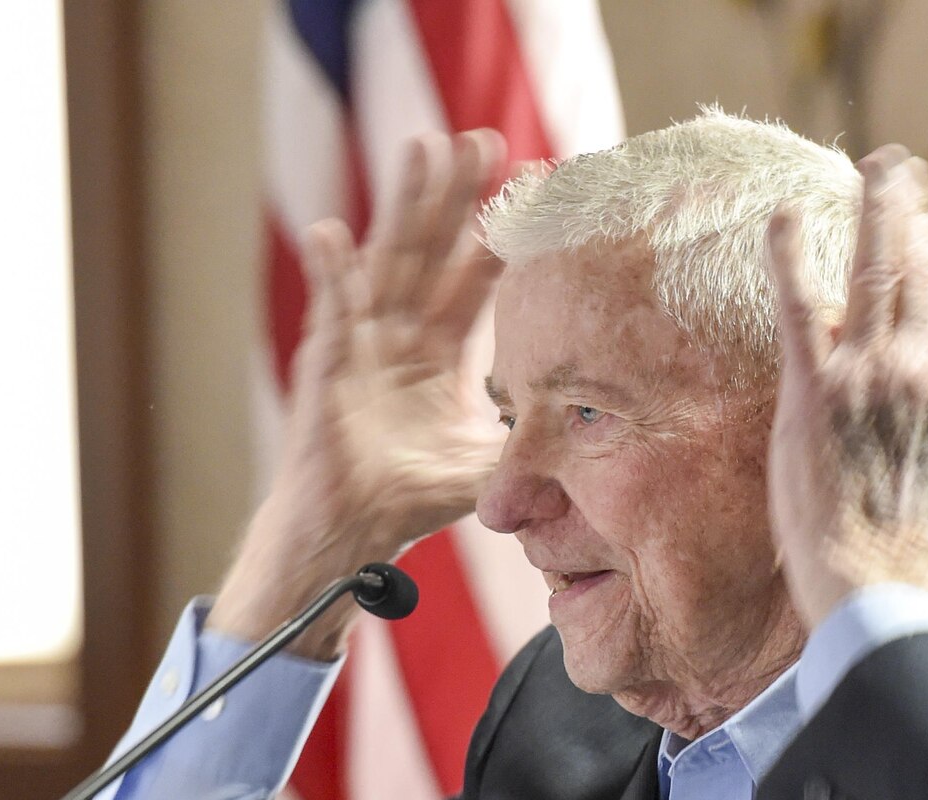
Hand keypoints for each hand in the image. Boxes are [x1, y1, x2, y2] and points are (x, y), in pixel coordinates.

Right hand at [213, 129, 507, 653]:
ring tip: (422, 147)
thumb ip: (532, 443)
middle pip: (434, 249)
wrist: (353, 533)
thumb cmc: (411, 498)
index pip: (477, 278)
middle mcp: (399, 333)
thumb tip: (601, 444)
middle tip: (484, 138)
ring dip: (403, 205)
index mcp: (440, 349)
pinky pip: (329, 313)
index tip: (536, 186)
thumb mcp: (489, 463)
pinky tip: (330, 231)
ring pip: (386, 259)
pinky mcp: (326, 367)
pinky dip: (329, 273)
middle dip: (458, 195)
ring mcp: (360, 343)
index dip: (503, 235)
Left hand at [764, 146, 927, 626]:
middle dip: (906, 211)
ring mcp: (866, 374)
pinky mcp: (815, 389)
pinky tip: (778, 215)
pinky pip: (799, 305)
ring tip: (867, 166)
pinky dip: (788, 255)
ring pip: (871, 271)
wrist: (873, 581)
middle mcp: (914, 370)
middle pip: (913, 270)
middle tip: (898, 166)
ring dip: (871, 210)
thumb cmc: (901, 543)